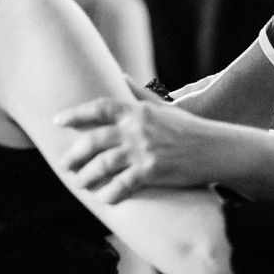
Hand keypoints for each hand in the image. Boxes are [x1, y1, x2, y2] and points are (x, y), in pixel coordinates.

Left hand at [54, 95, 215, 202]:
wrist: (215, 149)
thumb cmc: (188, 129)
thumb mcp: (163, 107)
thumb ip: (138, 93)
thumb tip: (120, 74)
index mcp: (137, 111)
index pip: (99, 107)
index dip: (75, 114)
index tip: (57, 121)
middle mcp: (137, 128)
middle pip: (94, 140)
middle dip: (74, 154)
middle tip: (63, 164)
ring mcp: (144, 150)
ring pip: (103, 164)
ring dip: (87, 176)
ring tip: (80, 184)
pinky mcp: (152, 171)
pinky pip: (122, 184)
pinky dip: (110, 193)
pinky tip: (103, 199)